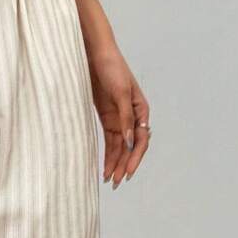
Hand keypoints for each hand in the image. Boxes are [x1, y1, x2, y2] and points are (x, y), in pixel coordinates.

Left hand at [87, 43, 150, 188]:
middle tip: (116, 182)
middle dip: (124, 165)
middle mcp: (132, 117)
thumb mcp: (120, 92)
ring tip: (109, 180)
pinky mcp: (107, 118)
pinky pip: (110, 141)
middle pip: (130, 147)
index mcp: (141, 110)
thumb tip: (129, 141)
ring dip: (115, 163)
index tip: (127, 172)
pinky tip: (104, 167)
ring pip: (120, 147)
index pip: (140, 140)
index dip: (134, 157)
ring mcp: (119, 119)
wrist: (96, 54)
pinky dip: (108, 154)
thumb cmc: (112, 68)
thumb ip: (125, 117)